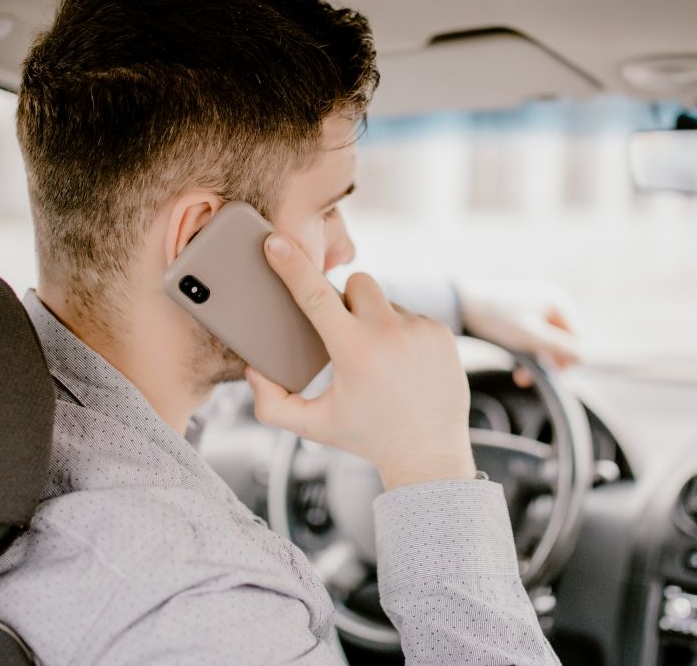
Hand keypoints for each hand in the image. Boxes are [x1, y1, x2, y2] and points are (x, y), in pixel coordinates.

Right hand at [246, 234, 474, 490]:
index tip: (276, 242)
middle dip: (346, 303)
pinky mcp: (442, 332)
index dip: (292, 266)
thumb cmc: (367, 437)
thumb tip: (255, 369)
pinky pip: (410, 315)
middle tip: (346, 337)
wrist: (429, 453)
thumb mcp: (312, 426)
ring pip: (385, 301)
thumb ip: (271, 403)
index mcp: (354, 352)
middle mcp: (390, 335)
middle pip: (356, 284)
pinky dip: (400, 332)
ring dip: (375, 321)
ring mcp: (420, 331)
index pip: (315, 296)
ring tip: (380, 362)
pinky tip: (402, 365)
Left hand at [457, 280, 580, 385]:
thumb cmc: (496, 318)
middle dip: (548, 362)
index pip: (577, 337)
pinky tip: (514, 364)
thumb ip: (558, 347)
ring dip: (536, 360)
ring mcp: (536, 306)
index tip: (547, 375)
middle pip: (563, 340)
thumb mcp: (530, 336)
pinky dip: (526, 351)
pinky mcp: (521, 314)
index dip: (566, 359)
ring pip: (547, 341)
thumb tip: (584, 357)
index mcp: (558, 301)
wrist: (460, 304)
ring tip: (519, 376)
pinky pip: (534, 337)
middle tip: (525, 380)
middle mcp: (551, 300)